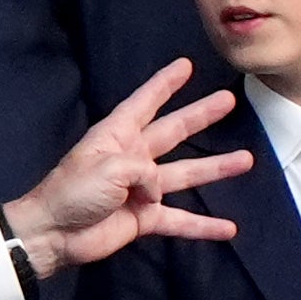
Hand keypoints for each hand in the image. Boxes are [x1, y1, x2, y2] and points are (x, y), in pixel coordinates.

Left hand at [1, 60, 253, 276]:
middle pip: (174, 131)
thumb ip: (142, 170)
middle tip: (228, 100)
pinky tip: (228, 228)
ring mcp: (141, 189)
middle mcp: (133, 157)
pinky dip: (203, 226)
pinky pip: (180, 220)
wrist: (54, 234)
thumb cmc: (73, 192)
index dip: (164, 84)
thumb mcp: (107, 167)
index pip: (144, 103)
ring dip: (216, 168)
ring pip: (186, 174)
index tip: (185, 65)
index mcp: (117, 135)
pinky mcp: (145, 218)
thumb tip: (159, 191)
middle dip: (201, 115)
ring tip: (246, 160)